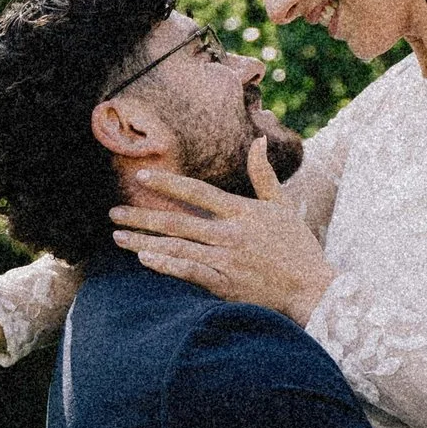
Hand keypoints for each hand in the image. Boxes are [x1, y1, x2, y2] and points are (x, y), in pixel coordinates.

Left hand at [110, 143, 334, 320]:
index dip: (167, 184)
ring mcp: (227, 260)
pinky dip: (166, 266)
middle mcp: (231, 233)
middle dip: (141, 217)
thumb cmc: (297, 248)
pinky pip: (190, 272)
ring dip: (144, 242)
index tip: (141, 177)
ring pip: (177, 248)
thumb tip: (256, 139)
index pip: (198, 192)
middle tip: (113, 213)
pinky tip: (144, 260)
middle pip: (177, 221)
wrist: (312, 289)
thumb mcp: (282, 207)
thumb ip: (263, 174)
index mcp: (243, 211)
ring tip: (119, 238)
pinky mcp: (226, 285)